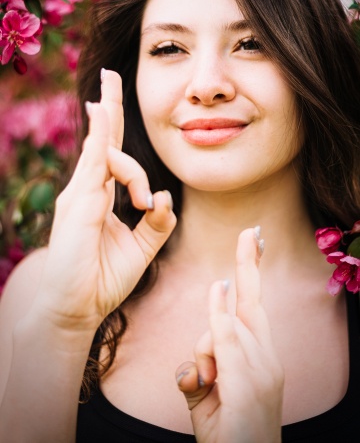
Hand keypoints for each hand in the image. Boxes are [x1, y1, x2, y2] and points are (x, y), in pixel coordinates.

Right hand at [33, 70, 176, 331]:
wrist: (76, 309)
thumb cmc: (103, 279)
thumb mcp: (142, 248)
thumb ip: (158, 222)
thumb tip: (167, 197)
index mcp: (101, 197)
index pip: (112, 154)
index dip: (116, 127)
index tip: (114, 101)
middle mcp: (88, 189)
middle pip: (103, 139)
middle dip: (109, 105)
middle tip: (112, 75)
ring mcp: (80, 193)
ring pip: (107, 153)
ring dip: (133, 169)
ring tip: (142, 205)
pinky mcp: (78, 202)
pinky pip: (93, 162)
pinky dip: (100, 136)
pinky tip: (102, 111)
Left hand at [176, 229, 283, 442]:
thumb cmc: (229, 437)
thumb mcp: (209, 400)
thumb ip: (201, 373)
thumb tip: (191, 366)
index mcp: (260, 359)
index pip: (253, 309)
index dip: (250, 276)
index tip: (254, 246)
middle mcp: (266, 360)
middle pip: (252, 303)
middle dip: (249, 264)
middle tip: (249, 232)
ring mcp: (261, 371)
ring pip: (223, 327)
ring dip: (206, 351)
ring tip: (210, 386)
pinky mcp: (248, 386)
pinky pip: (227, 340)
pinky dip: (220, 316)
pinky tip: (218, 289)